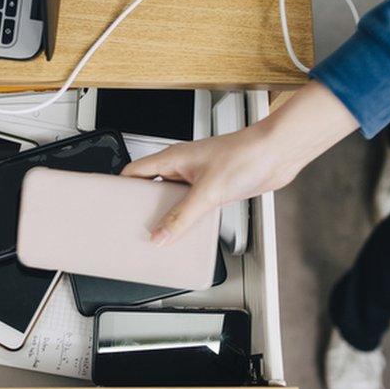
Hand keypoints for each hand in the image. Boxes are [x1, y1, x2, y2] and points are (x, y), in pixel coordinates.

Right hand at [121, 81, 358, 244]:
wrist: (279, 153)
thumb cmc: (246, 155)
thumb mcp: (208, 191)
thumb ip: (182, 217)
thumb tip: (160, 235)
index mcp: (172, 158)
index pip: (134, 172)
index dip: (120, 188)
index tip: (111, 205)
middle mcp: (183, 166)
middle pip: (151, 187)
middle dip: (142, 207)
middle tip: (135, 226)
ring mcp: (199, 176)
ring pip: (173, 198)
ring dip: (167, 214)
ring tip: (160, 233)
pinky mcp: (215, 186)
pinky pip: (192, 205)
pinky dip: (187, 218)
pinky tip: (189, 230)